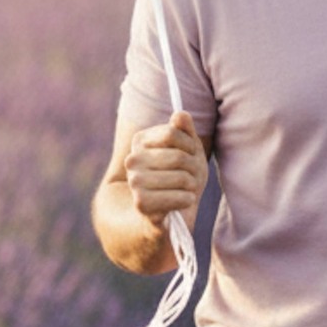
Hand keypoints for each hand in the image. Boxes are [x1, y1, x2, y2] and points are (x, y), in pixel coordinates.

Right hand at [124, 110, 207, 229]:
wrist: (171, 212)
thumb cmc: (181, 177)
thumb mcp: (188, 149)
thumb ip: (184, 130)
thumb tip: (180, 114)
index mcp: (140, 141)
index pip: (172, 132)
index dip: (190, 145)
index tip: (190, 155)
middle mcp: (132, 160)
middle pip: (179, 156)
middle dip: (194, 168)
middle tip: (192, 177)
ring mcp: (135, 182)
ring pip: (181, 177)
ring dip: (192, 186)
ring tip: (187, 190)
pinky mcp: (141, 203)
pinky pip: (177, 197)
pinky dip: (187, 200)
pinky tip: (183, 201)